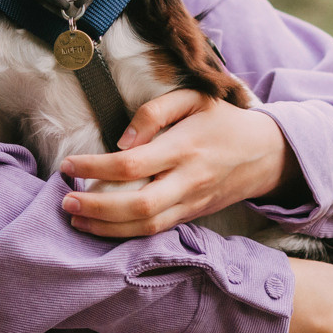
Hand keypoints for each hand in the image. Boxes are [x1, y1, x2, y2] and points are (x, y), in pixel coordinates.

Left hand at [57, 89, 302, 236]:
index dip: (95, 166)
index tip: (69, 163)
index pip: (133, 163)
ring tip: (76, 218)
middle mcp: (188, 180)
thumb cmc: (224, 121)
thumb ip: (156, 111)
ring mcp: (192, 203)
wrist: (266, 153)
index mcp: (185, 147)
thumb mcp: (194, 98)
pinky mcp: (192, 216)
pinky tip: (103, 227)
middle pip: (138, 206)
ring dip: (107, 228)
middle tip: (66, 201)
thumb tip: (123, 141)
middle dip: (97, 208)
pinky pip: (158, 231)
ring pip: (147, 227)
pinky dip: (127, 234)